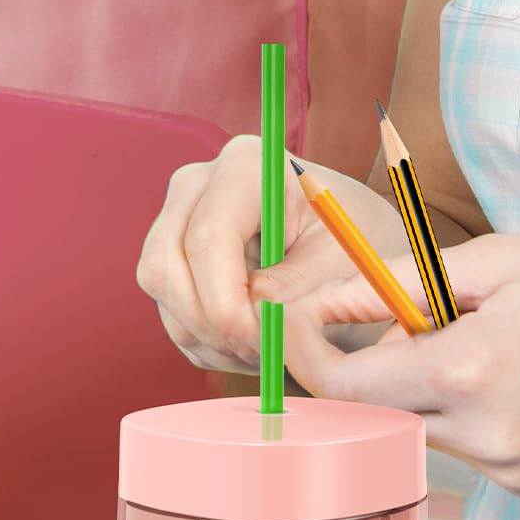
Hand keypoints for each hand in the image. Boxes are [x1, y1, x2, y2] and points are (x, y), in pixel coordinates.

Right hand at [137, 135, 397, 371]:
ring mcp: (177, 220)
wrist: (352, 245)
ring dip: (211, 338)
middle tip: (264, 353)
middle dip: (212, 324)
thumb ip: (299, 283)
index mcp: (245, 166)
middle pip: (165, 267)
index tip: (263, 342)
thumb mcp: (345, 260)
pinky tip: (253, 341)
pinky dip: (209, 342)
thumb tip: (254, 310)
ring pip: (162, 293)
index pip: (207, 238)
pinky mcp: (173, 257)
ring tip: (267, 348)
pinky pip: (170, 312)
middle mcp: (198, 186)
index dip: (225, 302)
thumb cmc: (357, 240)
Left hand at [270, 232, 519, 494]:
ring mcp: (512, 470)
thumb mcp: (499, 260)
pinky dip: (459, 402)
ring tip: (479, 331)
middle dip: (369, 358)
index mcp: (470, 375)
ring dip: (418, 380)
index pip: (346, 385)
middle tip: (407, 308)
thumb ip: (400, 286)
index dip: (308, 351)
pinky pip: (462, 441)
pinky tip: (510, 366)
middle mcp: (485, 438)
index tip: (295, 318)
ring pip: (418, 425)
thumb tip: (328, 303)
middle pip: (377, 408)